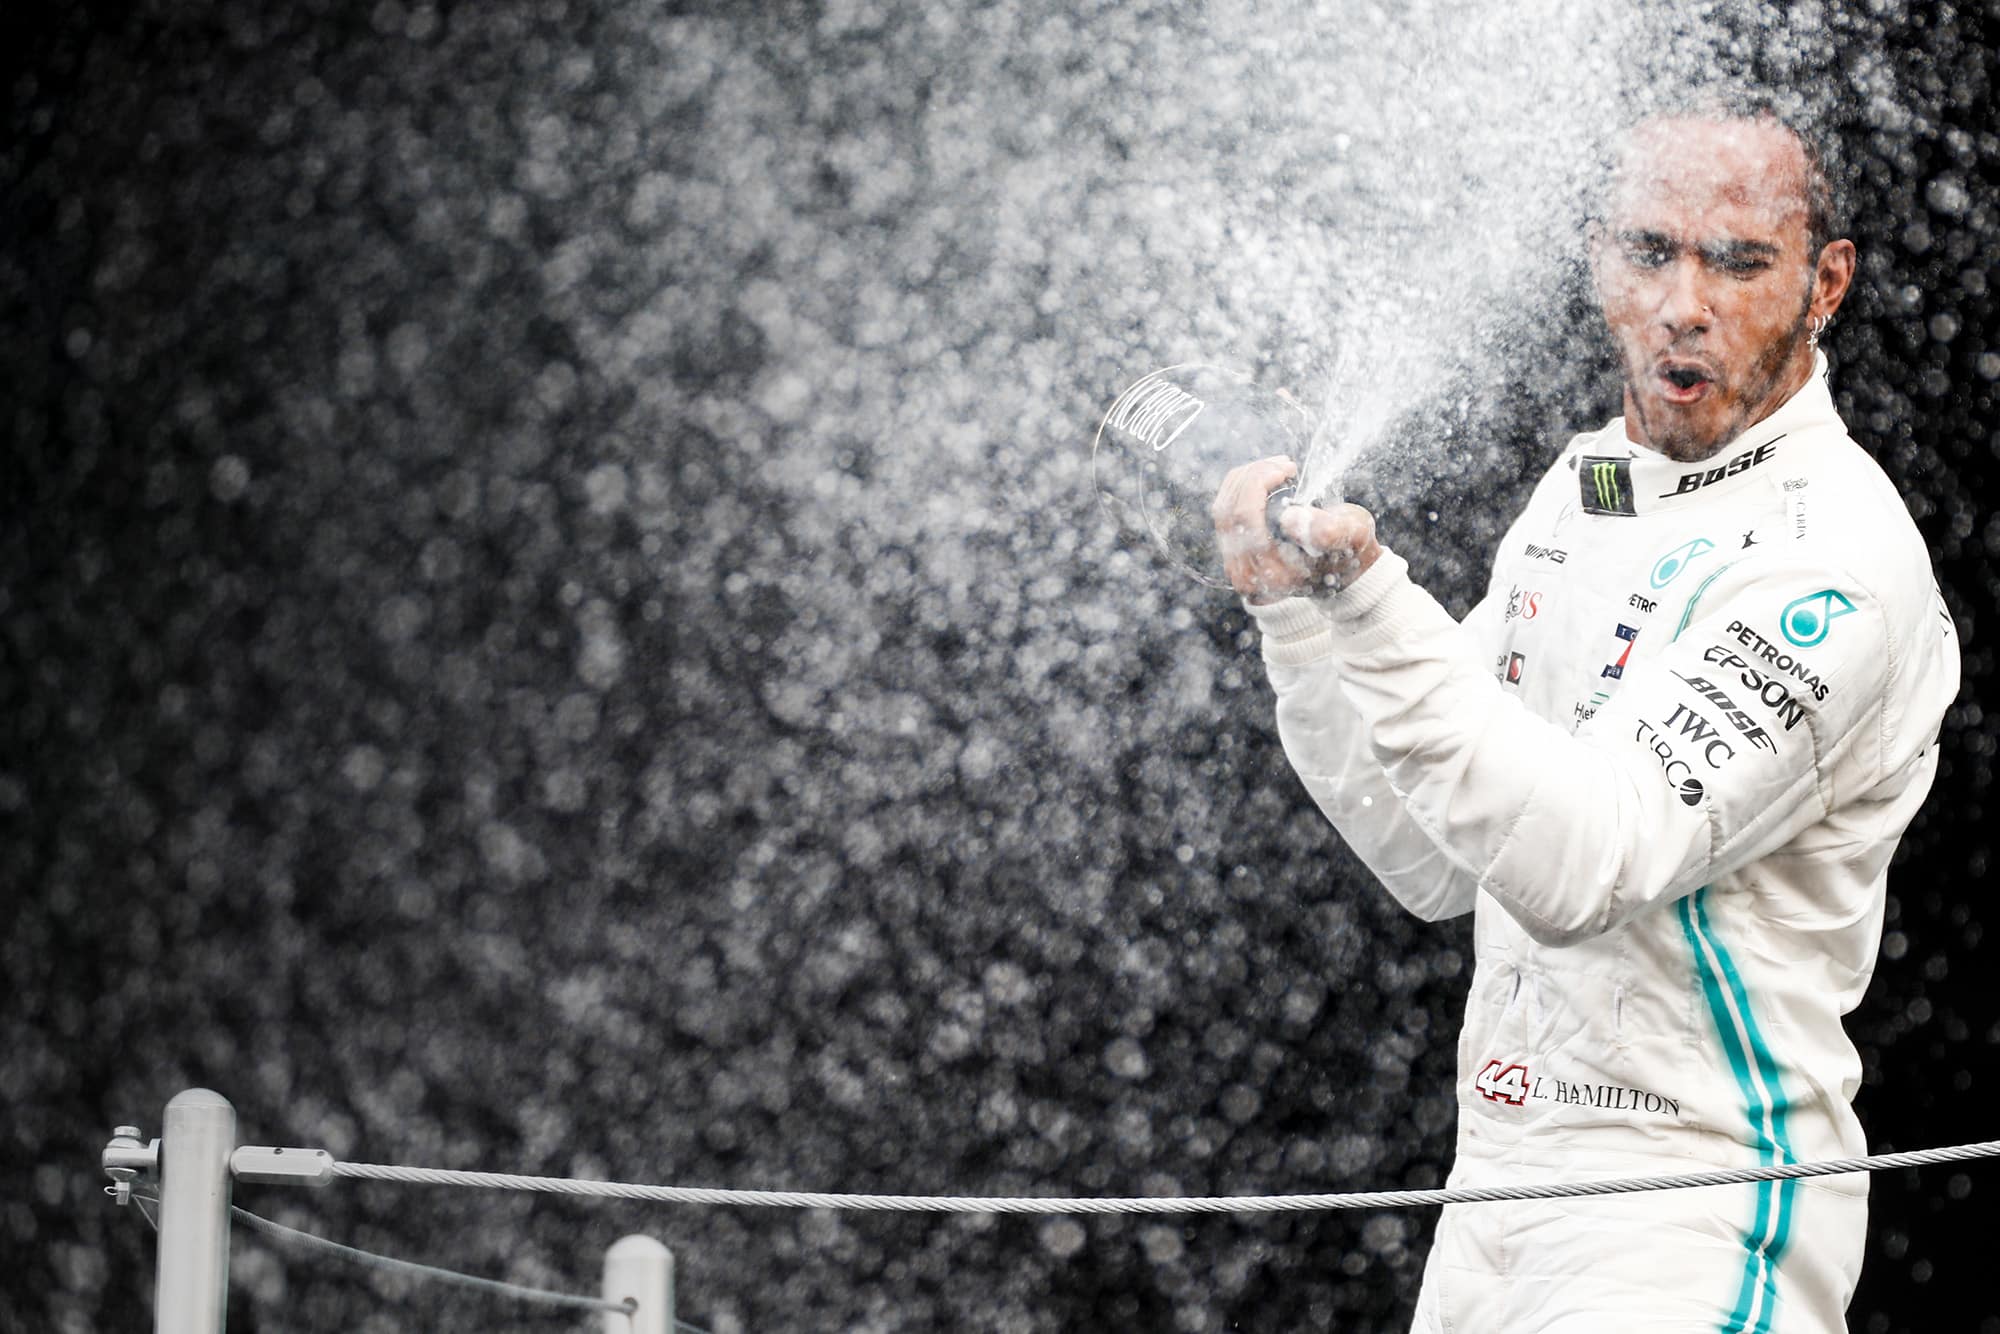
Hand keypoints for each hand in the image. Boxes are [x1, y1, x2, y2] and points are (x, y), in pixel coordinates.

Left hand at [1212, 457, 1381, 603]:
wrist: (1343, 570)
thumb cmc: (1348, 549)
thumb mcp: (1352, 536)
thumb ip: (1328, 530)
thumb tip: (1289, 518)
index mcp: (1273, 576)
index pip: (1245, 519)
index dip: (1259, 483)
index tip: (1288, 468)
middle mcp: (1246, 575)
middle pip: (1228, 511)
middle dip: (1254, 476)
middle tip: (1285, 464)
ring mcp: (1235, 565)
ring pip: (1223, 508)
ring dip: (1248, 479)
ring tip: (1279, 467)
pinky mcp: (1233, 552)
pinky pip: (1224, 511)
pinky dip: (1242, 487)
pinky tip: (1266, 476)